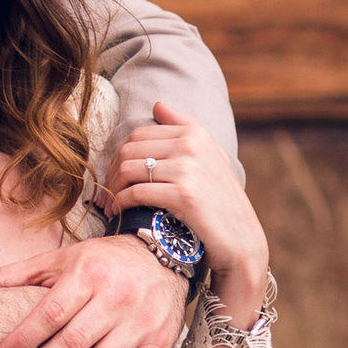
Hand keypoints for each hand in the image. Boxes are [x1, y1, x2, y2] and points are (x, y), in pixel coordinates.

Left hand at [0, 233, 188, 347]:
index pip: (52, 311)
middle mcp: (116, 297)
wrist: (163, 257)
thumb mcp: (64, 258)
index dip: (24, 337)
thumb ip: (23, 273)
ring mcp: (140, 323)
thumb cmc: (103, 262)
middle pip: (74, 342)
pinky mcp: (158, 344)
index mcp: (88, 273)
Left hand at [106, 101, 269, 328]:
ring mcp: (188, 169)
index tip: (114, 174)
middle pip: (129, 149)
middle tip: (107, 192)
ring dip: (112, 189)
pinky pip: (136, 192)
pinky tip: (119, 212)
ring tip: (109, 204)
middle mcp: (192, 145)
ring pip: (128, 169)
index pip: (139, 134)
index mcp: (196, 132)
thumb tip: (158, 105)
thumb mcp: (212, 158)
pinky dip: (120, 203)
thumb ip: (186, 128)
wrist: (241, 241)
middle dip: (111, 172)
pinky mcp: (183, 195)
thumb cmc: (221, 203)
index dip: (119, 155)